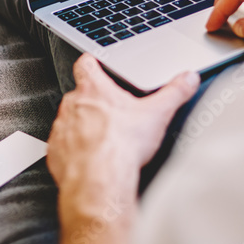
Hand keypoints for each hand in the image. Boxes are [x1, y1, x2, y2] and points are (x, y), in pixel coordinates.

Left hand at [47, 55, 198, 243]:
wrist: (99, 180)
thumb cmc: (122, 146)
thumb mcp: (158, 114)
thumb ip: (175, 92)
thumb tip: (187, 79)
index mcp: (95, 90)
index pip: (86, 64)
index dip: (92, 62)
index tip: (96, 63)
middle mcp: (73, 105)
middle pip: (80, 94)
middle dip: (94, 101)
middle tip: (113, 112)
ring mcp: (62, 129)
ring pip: (70, 120)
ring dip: (82, 126)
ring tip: (104, 139)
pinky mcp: (56, 153)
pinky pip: (63, 146)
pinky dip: (74, 150)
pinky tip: (91, 158)